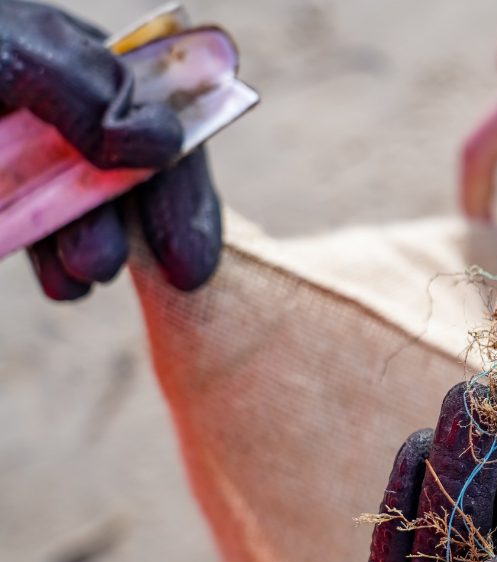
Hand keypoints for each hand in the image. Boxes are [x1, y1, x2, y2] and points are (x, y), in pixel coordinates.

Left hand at [1, 1, 221, 299]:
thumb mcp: (1, 51)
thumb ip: (78, 87)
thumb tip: (159, 140)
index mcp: (69, 59)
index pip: (158, 122)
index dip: (181, 192)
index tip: (185, 263)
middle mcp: (58, 104)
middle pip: (133, 170)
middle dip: (137, 226)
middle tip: (122, 276)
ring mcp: (24, 146)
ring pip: (86, 204)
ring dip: (95, 246)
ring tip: (76, 281)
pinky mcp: (2, 190)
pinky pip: (38, 220)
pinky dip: (53, 254)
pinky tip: (58, 282)